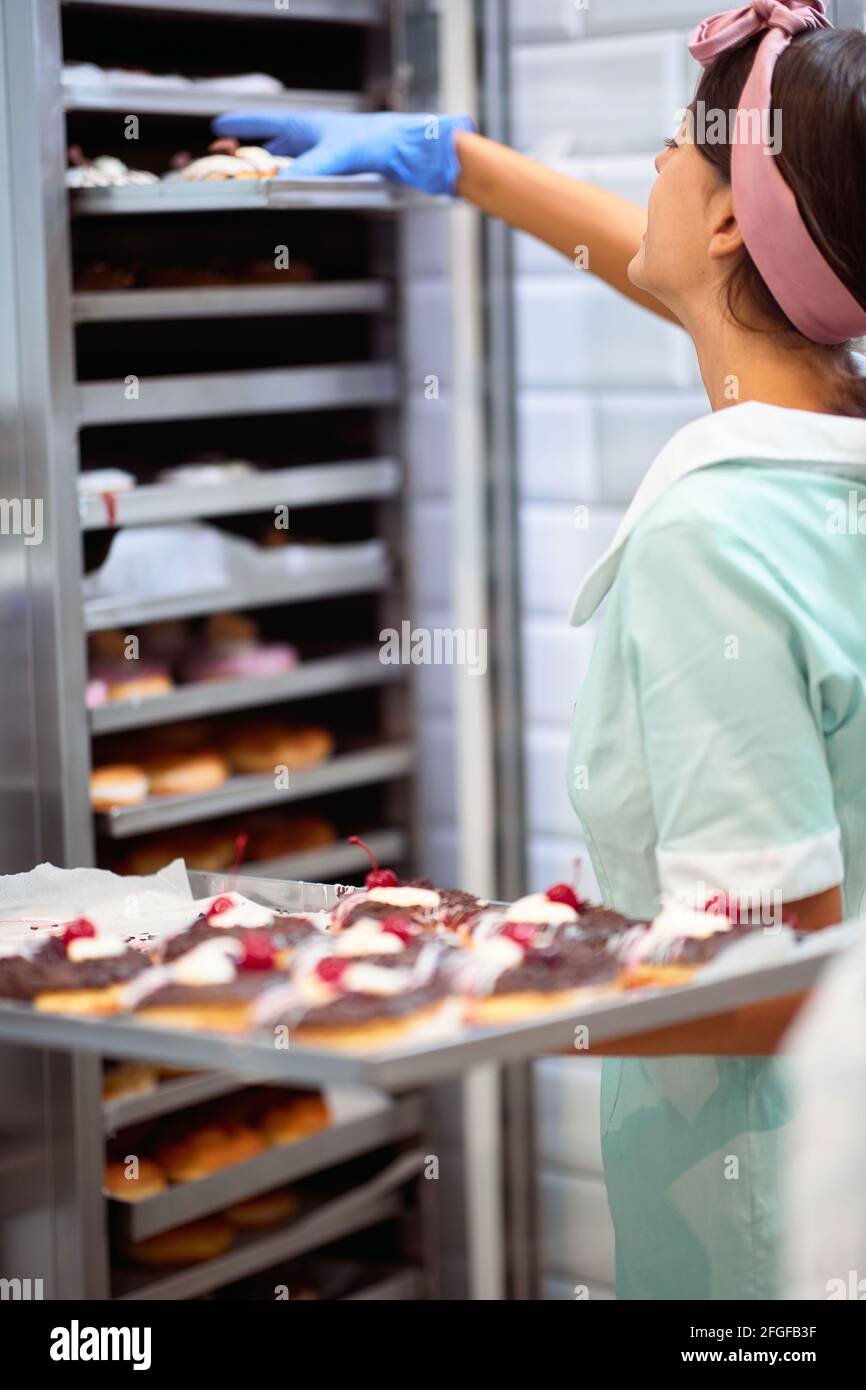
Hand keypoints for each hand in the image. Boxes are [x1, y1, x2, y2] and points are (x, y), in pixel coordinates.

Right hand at [211, 110, 475, 195]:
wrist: (406, 149)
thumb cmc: (375, 140)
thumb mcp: (337, 155)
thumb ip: (309, 169)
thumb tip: (279, 185)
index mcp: (306, 127)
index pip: (265, 124)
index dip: (241, 125)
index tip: (219, 126)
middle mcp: (313, 138)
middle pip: (274, 146)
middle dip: (253, 153)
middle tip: (232, 156)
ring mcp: (326, 153)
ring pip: (291, 162)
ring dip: (275, 171)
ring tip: (259, 178)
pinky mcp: (340, 169)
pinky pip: (309, 175)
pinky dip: (296, 182)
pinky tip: (297, 191)